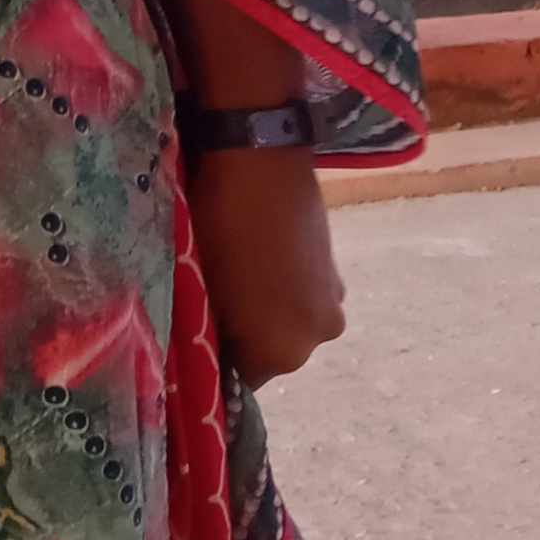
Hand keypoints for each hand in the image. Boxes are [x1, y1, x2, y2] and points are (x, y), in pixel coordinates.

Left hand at [185, 148, 346, 387]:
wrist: (262, 159)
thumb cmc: (220, 225)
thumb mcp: (205, 288)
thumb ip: (217, 332)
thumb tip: (216, 347)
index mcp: (281, 352)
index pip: (241, 379)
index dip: (219, 359)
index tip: (202, 334)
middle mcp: (316, 339)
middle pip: (272, 352)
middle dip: (247, 335)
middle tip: (219, 300)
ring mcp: (333, 302)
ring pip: (291, 321)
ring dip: (270, 309)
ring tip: (241, 271)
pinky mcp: (337, 270)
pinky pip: (305, 294)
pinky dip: (286, 285)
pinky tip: (263, 254)